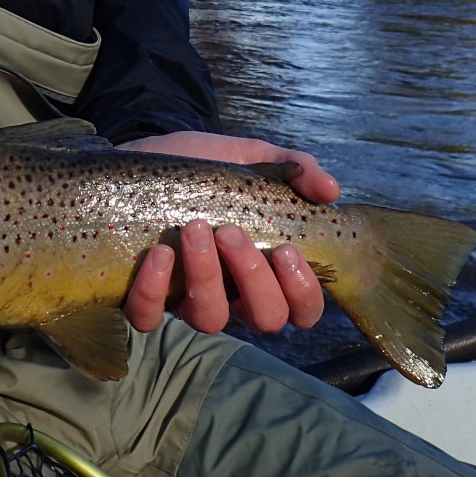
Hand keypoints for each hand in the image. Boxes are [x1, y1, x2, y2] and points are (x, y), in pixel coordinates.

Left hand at [117, 132, 335, 334]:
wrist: (144, 157)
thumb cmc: (204, 167)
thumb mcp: (251, 157)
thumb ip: (294, 169)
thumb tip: (331, 190)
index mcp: (266, 268)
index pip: (302, 307)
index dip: (303, 291)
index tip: (287, 250)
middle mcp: (232, 293)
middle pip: (265, 318)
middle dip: (254, 277)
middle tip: (230, 231)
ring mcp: (188, 300)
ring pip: (210, 320)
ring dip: (206, 277)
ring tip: (194, 229)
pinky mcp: (144, 296)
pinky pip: (149, 316)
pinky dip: (154, 289)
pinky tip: (159, 252)